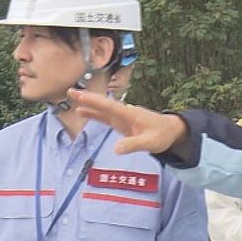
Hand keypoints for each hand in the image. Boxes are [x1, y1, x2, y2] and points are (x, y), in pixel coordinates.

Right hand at [68, 89, 187, 154]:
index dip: (94, 102)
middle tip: (71, 91)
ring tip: (72, 98)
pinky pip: (104, 117)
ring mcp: (121, 117)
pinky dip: (93, 114)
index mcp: (129, 114)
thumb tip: (115, 149)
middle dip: (87, 98)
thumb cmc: (161, 135)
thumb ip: (133, 144)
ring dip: (88, 104)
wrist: (171, 131)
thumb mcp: (149, 142)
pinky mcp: (121, 122)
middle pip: (102, 104)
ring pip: (102, 109)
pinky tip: (82, 112)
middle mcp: (123, 112)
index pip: (109, 106)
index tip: (81, 97)